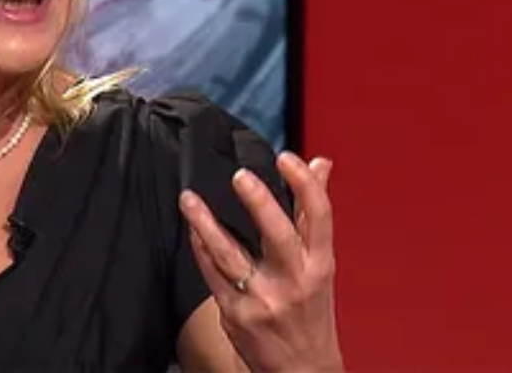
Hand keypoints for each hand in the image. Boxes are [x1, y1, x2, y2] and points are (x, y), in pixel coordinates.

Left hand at [179, 153, 342, 372]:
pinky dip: (200, 249)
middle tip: (240, 177)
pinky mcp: (236, 314)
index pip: (319, 217)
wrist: (302, 370)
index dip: (305, 184)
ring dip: (206, 224)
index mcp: (320, 265)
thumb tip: (320, 164)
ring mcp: (263, 299)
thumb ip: (314, 213)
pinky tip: (192, 230)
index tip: (288, 159)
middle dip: (260, 203)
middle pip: (279, 235)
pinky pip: (212, 275)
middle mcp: (295, 281)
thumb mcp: (321, 264)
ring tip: (189, 199)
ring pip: (232, 255)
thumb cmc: (311, 312)